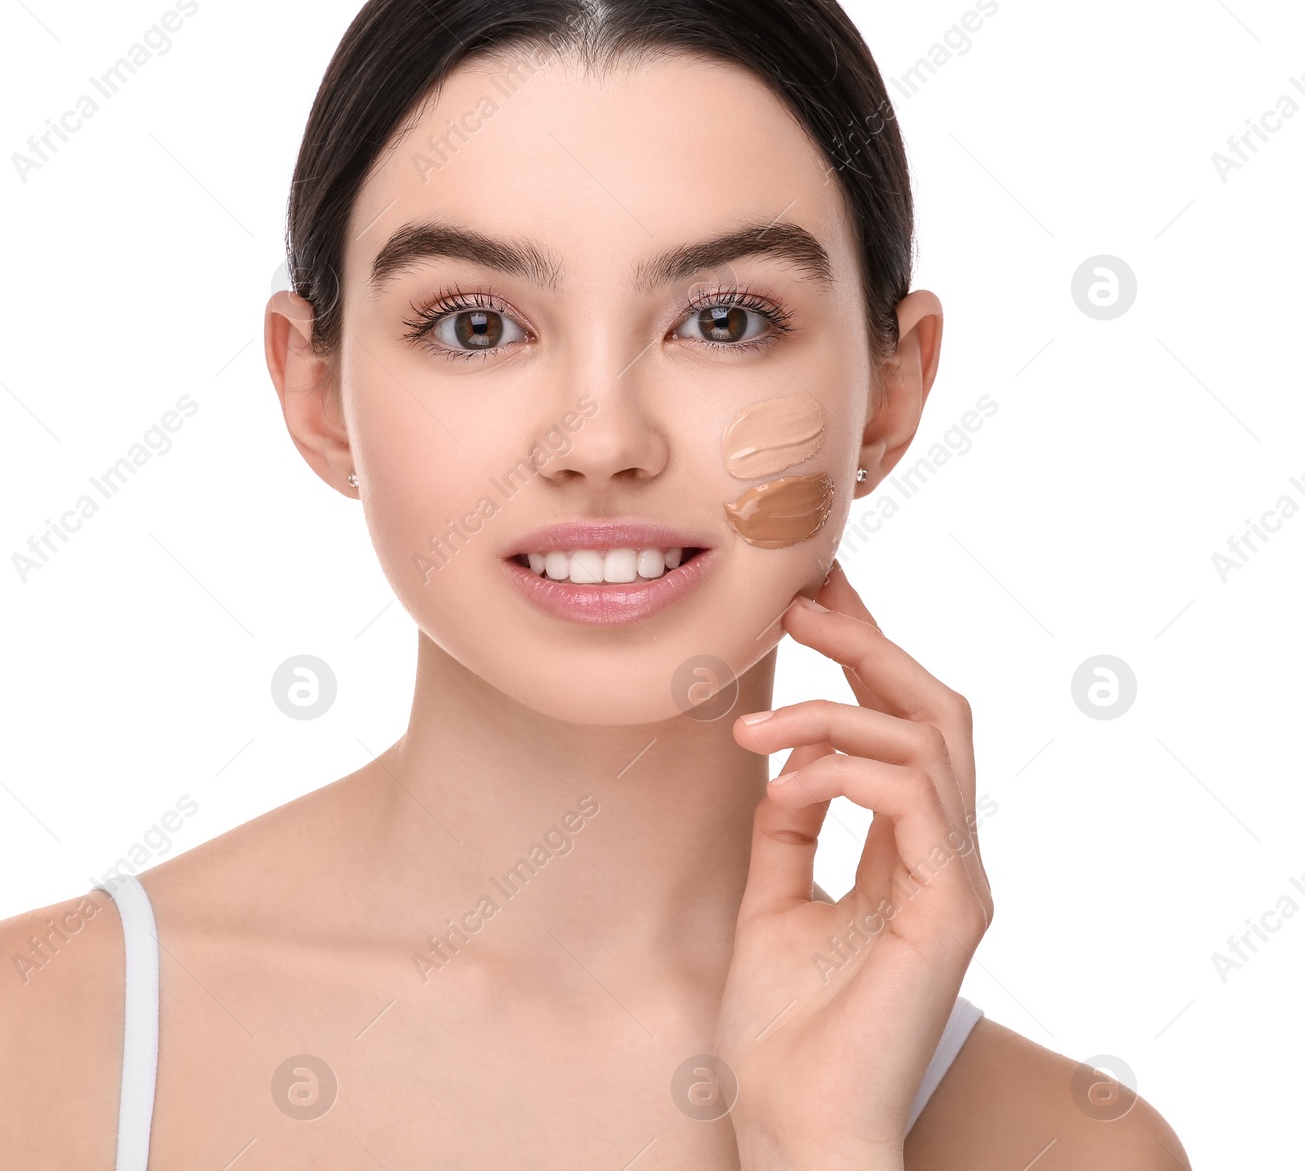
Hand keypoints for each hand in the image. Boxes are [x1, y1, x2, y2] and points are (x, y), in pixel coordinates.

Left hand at [714, 560, 992, 1170]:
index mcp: (907, 852)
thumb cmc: (784, 1032)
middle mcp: (945, 855)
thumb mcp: (770, 901)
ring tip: (755, 723)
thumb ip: (787, 830)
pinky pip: (913, 800)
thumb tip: (781, 761)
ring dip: (835, 710)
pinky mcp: (951, 910)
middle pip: (937, 710)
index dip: (866, 650)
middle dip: (868, 643)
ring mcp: (956, 880)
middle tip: (797, 603)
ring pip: (930, 739)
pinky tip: (786, 779)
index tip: (813, 593)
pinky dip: (845, 771)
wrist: (795, 1125)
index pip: (902, 726)